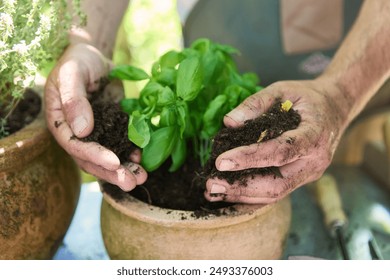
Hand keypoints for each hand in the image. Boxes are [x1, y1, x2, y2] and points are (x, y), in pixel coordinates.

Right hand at [44, 43, 146, 190]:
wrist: (93, 58)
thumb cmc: (77, 62)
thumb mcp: (71, 75)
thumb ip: (74, 100)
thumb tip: (83, 130)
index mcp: (61, 124)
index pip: (75, 146)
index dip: (94, 156)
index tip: (114, 162)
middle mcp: (77, 134)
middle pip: (92, 160)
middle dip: (112, 173)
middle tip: (132, 182)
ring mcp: (96, 133)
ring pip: (108, 158)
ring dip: (125, 169)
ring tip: (142, 178)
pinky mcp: (112, 128)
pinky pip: (122, 145)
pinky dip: (132, 154)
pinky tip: (143, 159)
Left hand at [204, 79, 346, 203]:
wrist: (336, 108)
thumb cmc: (307, 97)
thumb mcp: (282, 89)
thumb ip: (255, 104)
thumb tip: (228, 122)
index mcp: (315, 135)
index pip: (281, 151)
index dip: (250, 158)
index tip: (221, 161)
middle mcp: (315, 161)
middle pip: (278, 184)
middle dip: (241, 186)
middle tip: (211, 184)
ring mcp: (309, 174)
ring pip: (275, 194)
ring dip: (242, 195)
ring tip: (213, 191)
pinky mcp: (301, 179)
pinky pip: (276, 192)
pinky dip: (251, 194)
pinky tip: (228, 192)